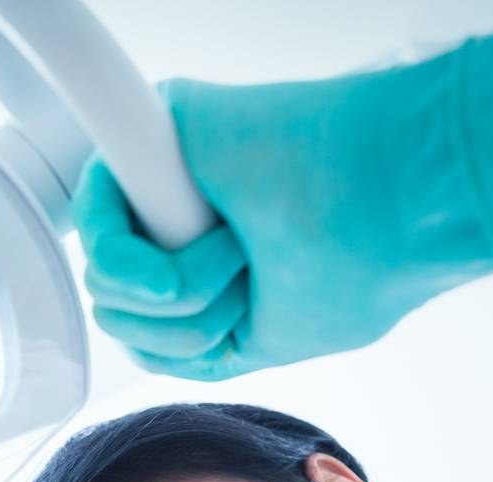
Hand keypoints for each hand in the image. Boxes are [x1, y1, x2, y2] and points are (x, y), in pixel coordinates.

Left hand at [75, 15, 492, 380]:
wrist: (401, 200)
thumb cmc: (363, 263)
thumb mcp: (258, 339)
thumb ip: (185, 338)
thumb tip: (124, 328)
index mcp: (209, 261)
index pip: (139, 327)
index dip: (174, 344)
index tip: (241, 321)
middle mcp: (183, 217)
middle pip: (114, 310)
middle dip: (182, 323)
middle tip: (247, 281)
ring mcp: (167, 174)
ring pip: (103, 277)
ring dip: (182, 293)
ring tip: (241, 251)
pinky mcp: (156, 126)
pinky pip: (91, 214)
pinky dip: (141, 259)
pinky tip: (210, 241)